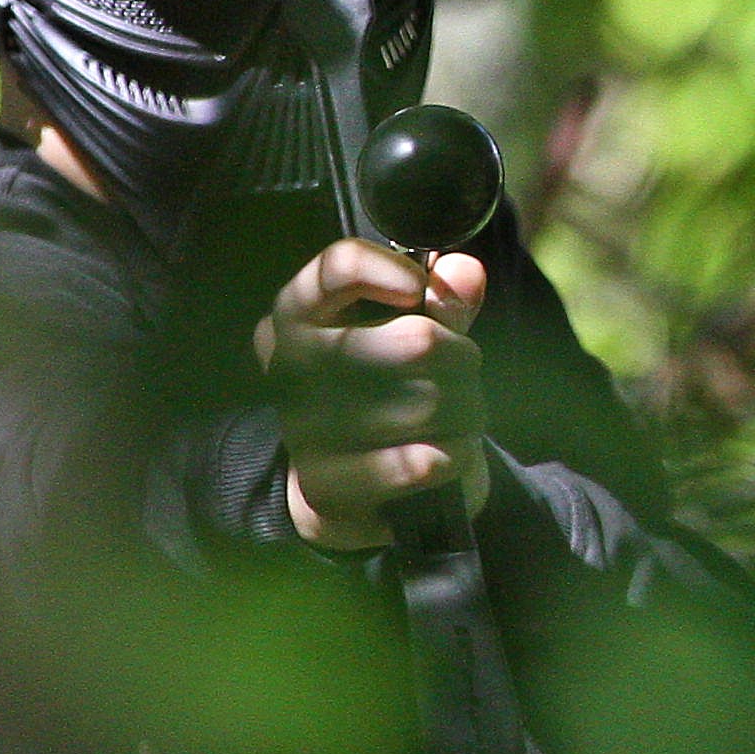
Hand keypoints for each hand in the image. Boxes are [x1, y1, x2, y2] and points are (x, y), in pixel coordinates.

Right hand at [258, 239, 491, 553]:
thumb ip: (444, 300)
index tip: (421, 286)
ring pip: (430, 403)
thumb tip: (464, 272)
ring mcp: (302, 428)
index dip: (396, 269)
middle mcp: (290, 366)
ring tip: (452, 417)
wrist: (356, 485)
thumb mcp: (419, 333)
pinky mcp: (325, 486)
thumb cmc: (390, 388)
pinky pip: (421, 462)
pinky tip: (446, 454)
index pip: (340, 267)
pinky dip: (455, 455)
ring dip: (464, 411)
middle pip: (419, 341)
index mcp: (300, 314)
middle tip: (460, 369)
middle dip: (462, 358)